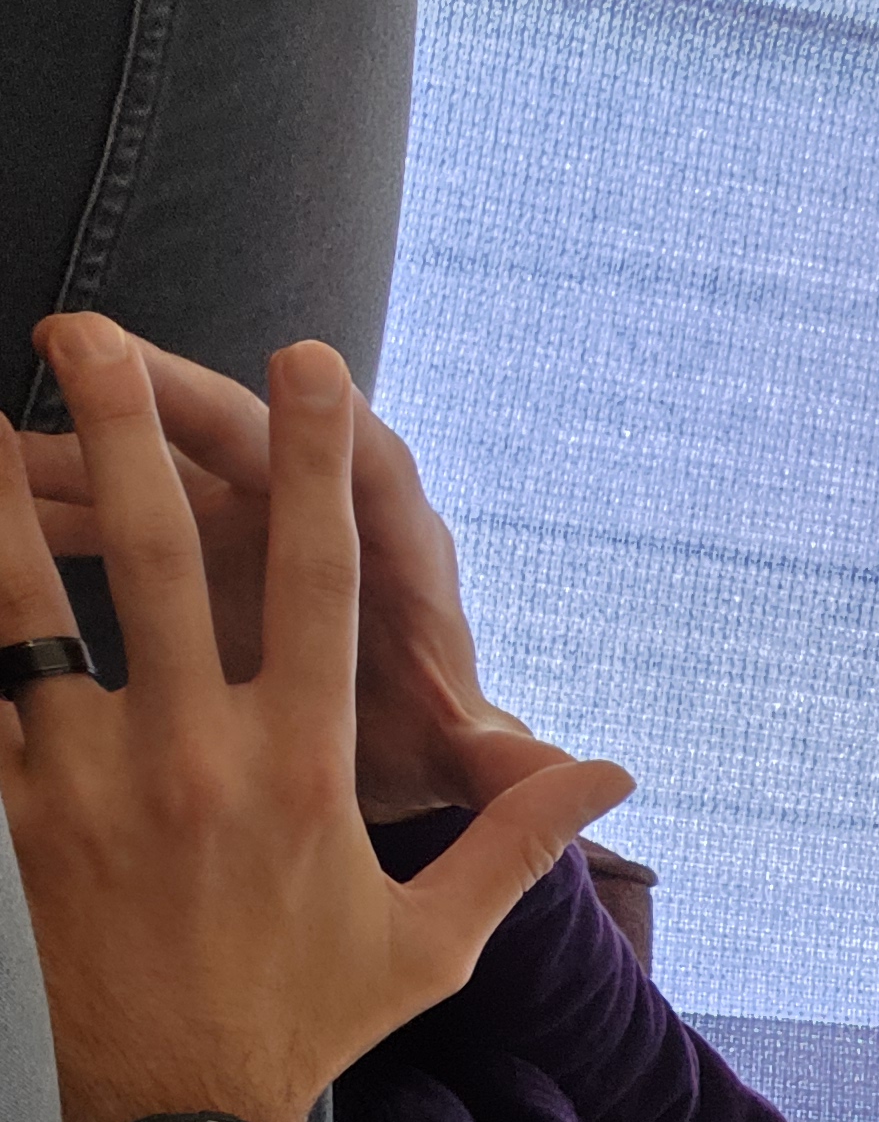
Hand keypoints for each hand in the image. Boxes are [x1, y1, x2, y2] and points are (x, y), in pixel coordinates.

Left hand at [0, 313, 633, 1121]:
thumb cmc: (301, 1023)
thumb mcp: (431, 943)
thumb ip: (513, 843)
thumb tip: (616, 776)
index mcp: (304, 770)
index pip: (322, 587)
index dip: (316, 466)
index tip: (309, 369)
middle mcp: (196, 759)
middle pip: (162, 558)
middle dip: (131, 431)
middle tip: (89, 329)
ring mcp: (89, 785)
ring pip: (31, 608)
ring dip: (6, 502)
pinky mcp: (11, 820)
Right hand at [18, 324, 571, 820]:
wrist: (364, 749)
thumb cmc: (415, 740)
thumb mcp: (453, 754)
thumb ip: (501, 762)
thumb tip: (580, 775)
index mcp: (399, 558)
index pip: (381, 478)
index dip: (343, 433)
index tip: (312, 374)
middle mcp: (318, 518)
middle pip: (251, 440)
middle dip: (176, 389)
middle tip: (92, 345)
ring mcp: (241, 524)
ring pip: (163, 465)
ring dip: (91, 437)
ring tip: (13, 420)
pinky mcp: (181, 544)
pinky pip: (110, 512)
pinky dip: (54, 497)